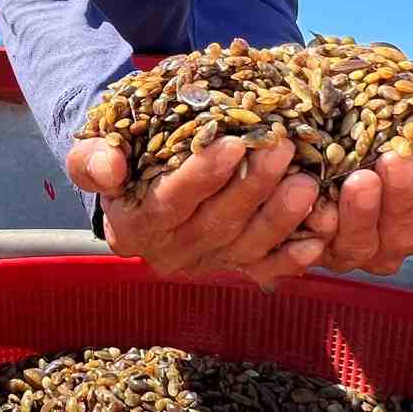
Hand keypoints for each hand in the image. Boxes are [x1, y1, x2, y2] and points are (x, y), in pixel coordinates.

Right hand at [68, 135, 329, 291]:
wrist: (140, 177)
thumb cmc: (122, 153)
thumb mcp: (94, 149)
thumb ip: (92, 159)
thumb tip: (110, 168)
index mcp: (133, 226)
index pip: (169, 203)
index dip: (200, 176)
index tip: (231, 144)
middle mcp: (170, 252)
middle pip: (217, 224)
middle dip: (253, 187)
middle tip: (284, 148)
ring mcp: (207, 262)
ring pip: (248, 245)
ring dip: (281, 218)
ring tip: (308, 182)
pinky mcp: (236, 266)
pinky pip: (269, 268)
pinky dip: (295, 256)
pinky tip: (320, 235)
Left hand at [309, 130, 412, 276]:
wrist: (316, 145)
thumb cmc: (372, 136)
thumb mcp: (410, 129)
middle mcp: (396, 242)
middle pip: (407, 230)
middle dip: (404, 194)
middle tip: (395, 158)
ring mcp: (356, 252)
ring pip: (363, 243)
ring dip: (363, 212)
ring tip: (360, 178)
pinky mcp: (317, 253)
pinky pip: (319, 248)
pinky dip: (321, 229)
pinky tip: (320, 207)